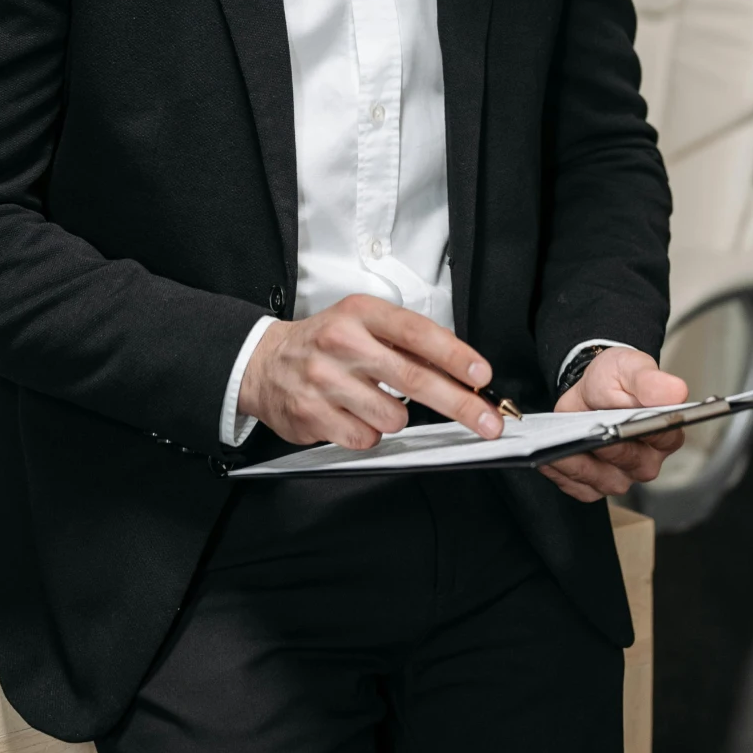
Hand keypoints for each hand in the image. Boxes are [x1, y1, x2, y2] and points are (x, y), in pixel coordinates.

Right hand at [238, 296, 504, 450]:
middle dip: (460, 405)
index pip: (416, 333)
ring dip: (394, 417)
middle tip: (488, 422)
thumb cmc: (324, 342)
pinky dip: (368, 433)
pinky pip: (365, 438)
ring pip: (392, 417)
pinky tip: (351, 415)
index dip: (454, 355)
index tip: (481, 376)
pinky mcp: (312, 414)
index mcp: (360, 314)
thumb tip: (459, 369)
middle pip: (414, 379)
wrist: (264, 363)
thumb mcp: (363, 324)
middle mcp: (342, 343)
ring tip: (372, 402)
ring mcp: (325, 380)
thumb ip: (406, 342)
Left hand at [537, 346, 687, 502]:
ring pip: (602, 480)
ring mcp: (621, 476)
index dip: (644, 431)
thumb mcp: (632, 368)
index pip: (663, 437)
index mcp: (665, 433)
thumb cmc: (617, 380)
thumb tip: (677, 391)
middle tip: (589, 433)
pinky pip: (579, 487)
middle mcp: (646, 461)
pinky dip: (562, 473)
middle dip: (608, 446)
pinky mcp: (595, 485)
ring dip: (579, 464)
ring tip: (560, 446)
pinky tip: (549, 457)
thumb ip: (651, 381)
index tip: (624, 424)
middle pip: (630, 461)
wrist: (591, 387)